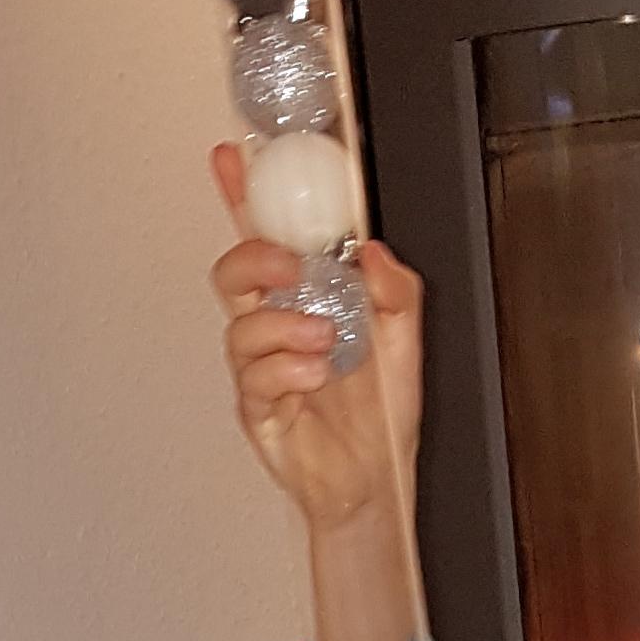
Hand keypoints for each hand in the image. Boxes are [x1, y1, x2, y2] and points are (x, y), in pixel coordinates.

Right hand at [210, 142, 423, 532]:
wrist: (377, 483)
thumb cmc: (380, 417)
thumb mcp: (406, 342)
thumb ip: (397, 290)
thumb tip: (373, 252)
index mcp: (306, 300)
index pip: (266, 238)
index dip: (243, 196)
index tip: (235, 158)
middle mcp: (277, 328)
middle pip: (233, 274)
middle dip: (254, 259)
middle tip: (289, 266)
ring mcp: (262, 368)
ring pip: (242, 328)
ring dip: (285, 326)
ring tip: (326, 340)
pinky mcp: (258, 408)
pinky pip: (255, 377)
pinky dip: (288, 370)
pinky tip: (316, 376)